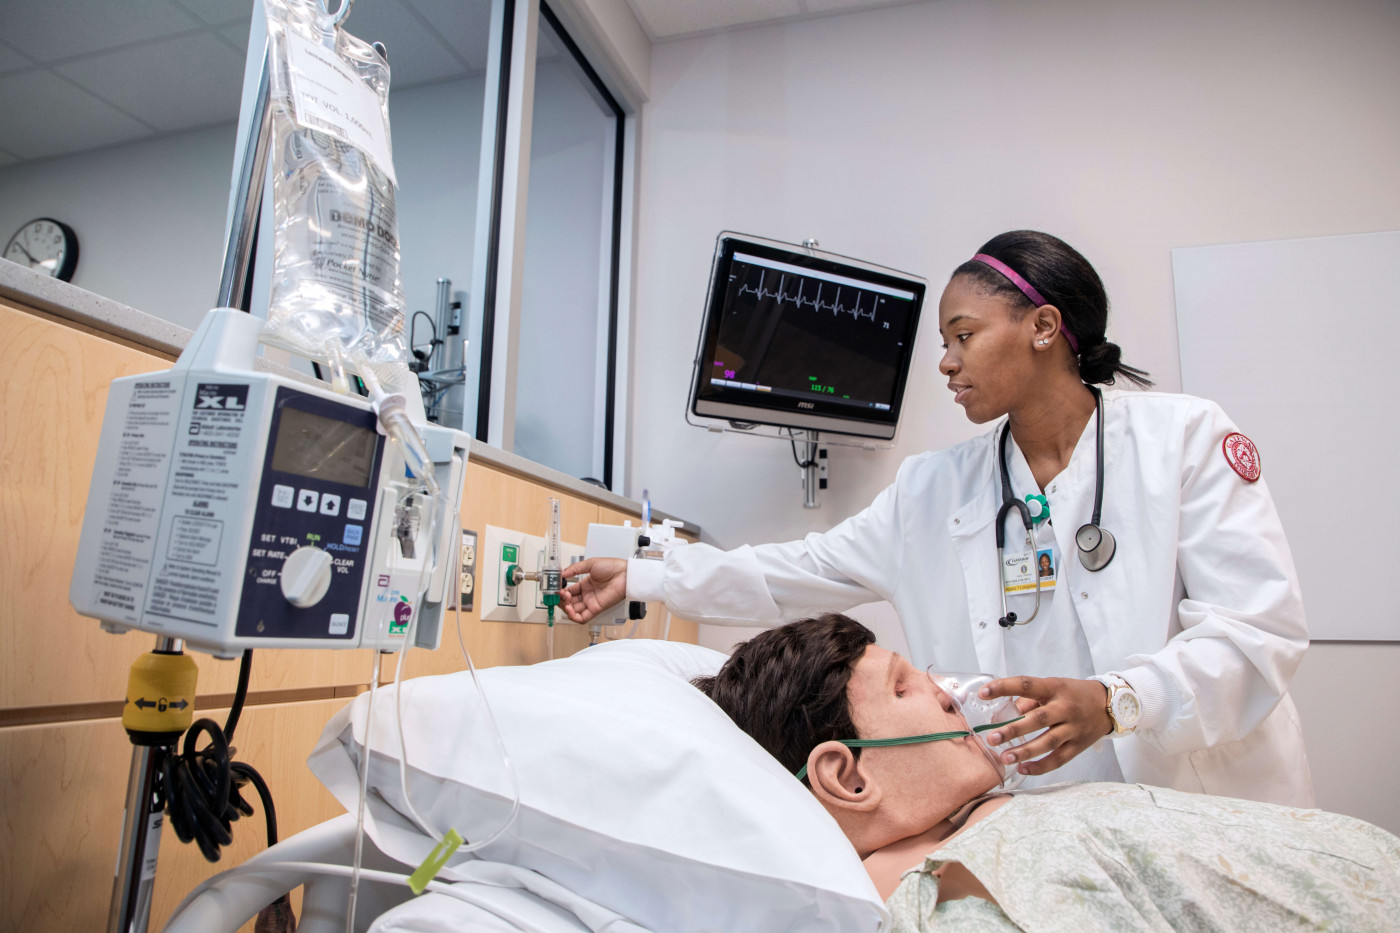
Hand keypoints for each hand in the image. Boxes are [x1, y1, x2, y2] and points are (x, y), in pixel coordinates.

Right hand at [558, 557, 627, 623]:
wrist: (625, 574)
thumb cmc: (612, 567)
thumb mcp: (590, 563)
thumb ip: (575, 568)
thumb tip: (562, 573)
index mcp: (585, 585)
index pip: (569, 591)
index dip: (561, 592)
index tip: (556, 589)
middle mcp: (587, 595)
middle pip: (570, 602)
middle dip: (562, 600)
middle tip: (559, 595)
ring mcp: (591, 602)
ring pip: (574, 611)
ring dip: (566, 608)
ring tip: (564, 601)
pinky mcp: (596, 609)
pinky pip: (583, 618)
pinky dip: (574, 616)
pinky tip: (569, 609)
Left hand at [977, 676, 1111, 775]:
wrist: (1109, 705)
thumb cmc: (1072, 694)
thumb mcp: (1052, 687)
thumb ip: (1028, 699)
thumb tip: (1006, 713)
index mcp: (1054, 688)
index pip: (1026, 685)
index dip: (1004, 688)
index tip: (983, 693)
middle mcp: (1065, 708)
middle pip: (1038, 720)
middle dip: (1013, 730)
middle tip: (991, 737)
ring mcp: (1073, 728)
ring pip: (1048, 742)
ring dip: (1025, 751)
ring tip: (1004, 757)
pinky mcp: (1078, 746)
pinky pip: (1059, 759)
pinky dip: (1040, 766)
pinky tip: (1023, 769)